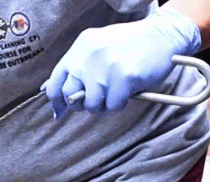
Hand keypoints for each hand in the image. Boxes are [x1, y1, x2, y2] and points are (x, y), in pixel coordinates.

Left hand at [43, 7, 200, 118]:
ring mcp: (106, 66)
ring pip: (92, 104)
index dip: (56, 101)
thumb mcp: (97, 48)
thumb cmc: (130, 46)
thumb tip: (52, 93)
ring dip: (104, 104)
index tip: (59, 111)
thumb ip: (77, 67)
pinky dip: (121, 102)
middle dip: (83, 103)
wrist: (165, 34)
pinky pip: (113, 105)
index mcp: (80, 48)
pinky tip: (128, 89)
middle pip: (71, 96)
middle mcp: (89, 55)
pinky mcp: (124, 76)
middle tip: (99, 97)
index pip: (55, 82)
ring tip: (116, 91)